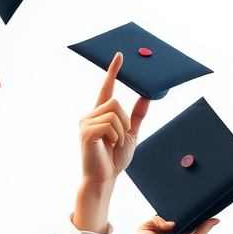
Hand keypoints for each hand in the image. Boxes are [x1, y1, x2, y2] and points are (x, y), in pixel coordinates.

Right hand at [78, 52, 149, 187]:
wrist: (106, 177)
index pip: (106, 87)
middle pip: (116, 102)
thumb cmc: (115, 158)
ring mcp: (86, 122)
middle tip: (120, 139)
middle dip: (125, 121)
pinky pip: (110, 124)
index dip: (113, 71)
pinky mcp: (86, 131)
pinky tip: (109, 145)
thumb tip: (147, 96)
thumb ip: (137, 115)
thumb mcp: (131, 133)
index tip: (120, 56)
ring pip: (114, 112)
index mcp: (100, 114)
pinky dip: (116, 136)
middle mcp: (90, 114)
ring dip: (122, 131)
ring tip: (113, 144)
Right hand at [136, 215, 218, 233]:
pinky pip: (155, 217)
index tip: (196, 206)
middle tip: (185, 209)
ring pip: (164, 213)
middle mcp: (169, 228)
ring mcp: (157, 227)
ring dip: (170, 216)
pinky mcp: (147, 226)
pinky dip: (161, 220)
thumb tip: (216, 219)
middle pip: (174, 213)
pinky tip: (167, 227)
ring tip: (176, 224)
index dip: (189, 212)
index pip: (184, 217)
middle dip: (179, 210)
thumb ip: (204, 229)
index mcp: (180, 231)